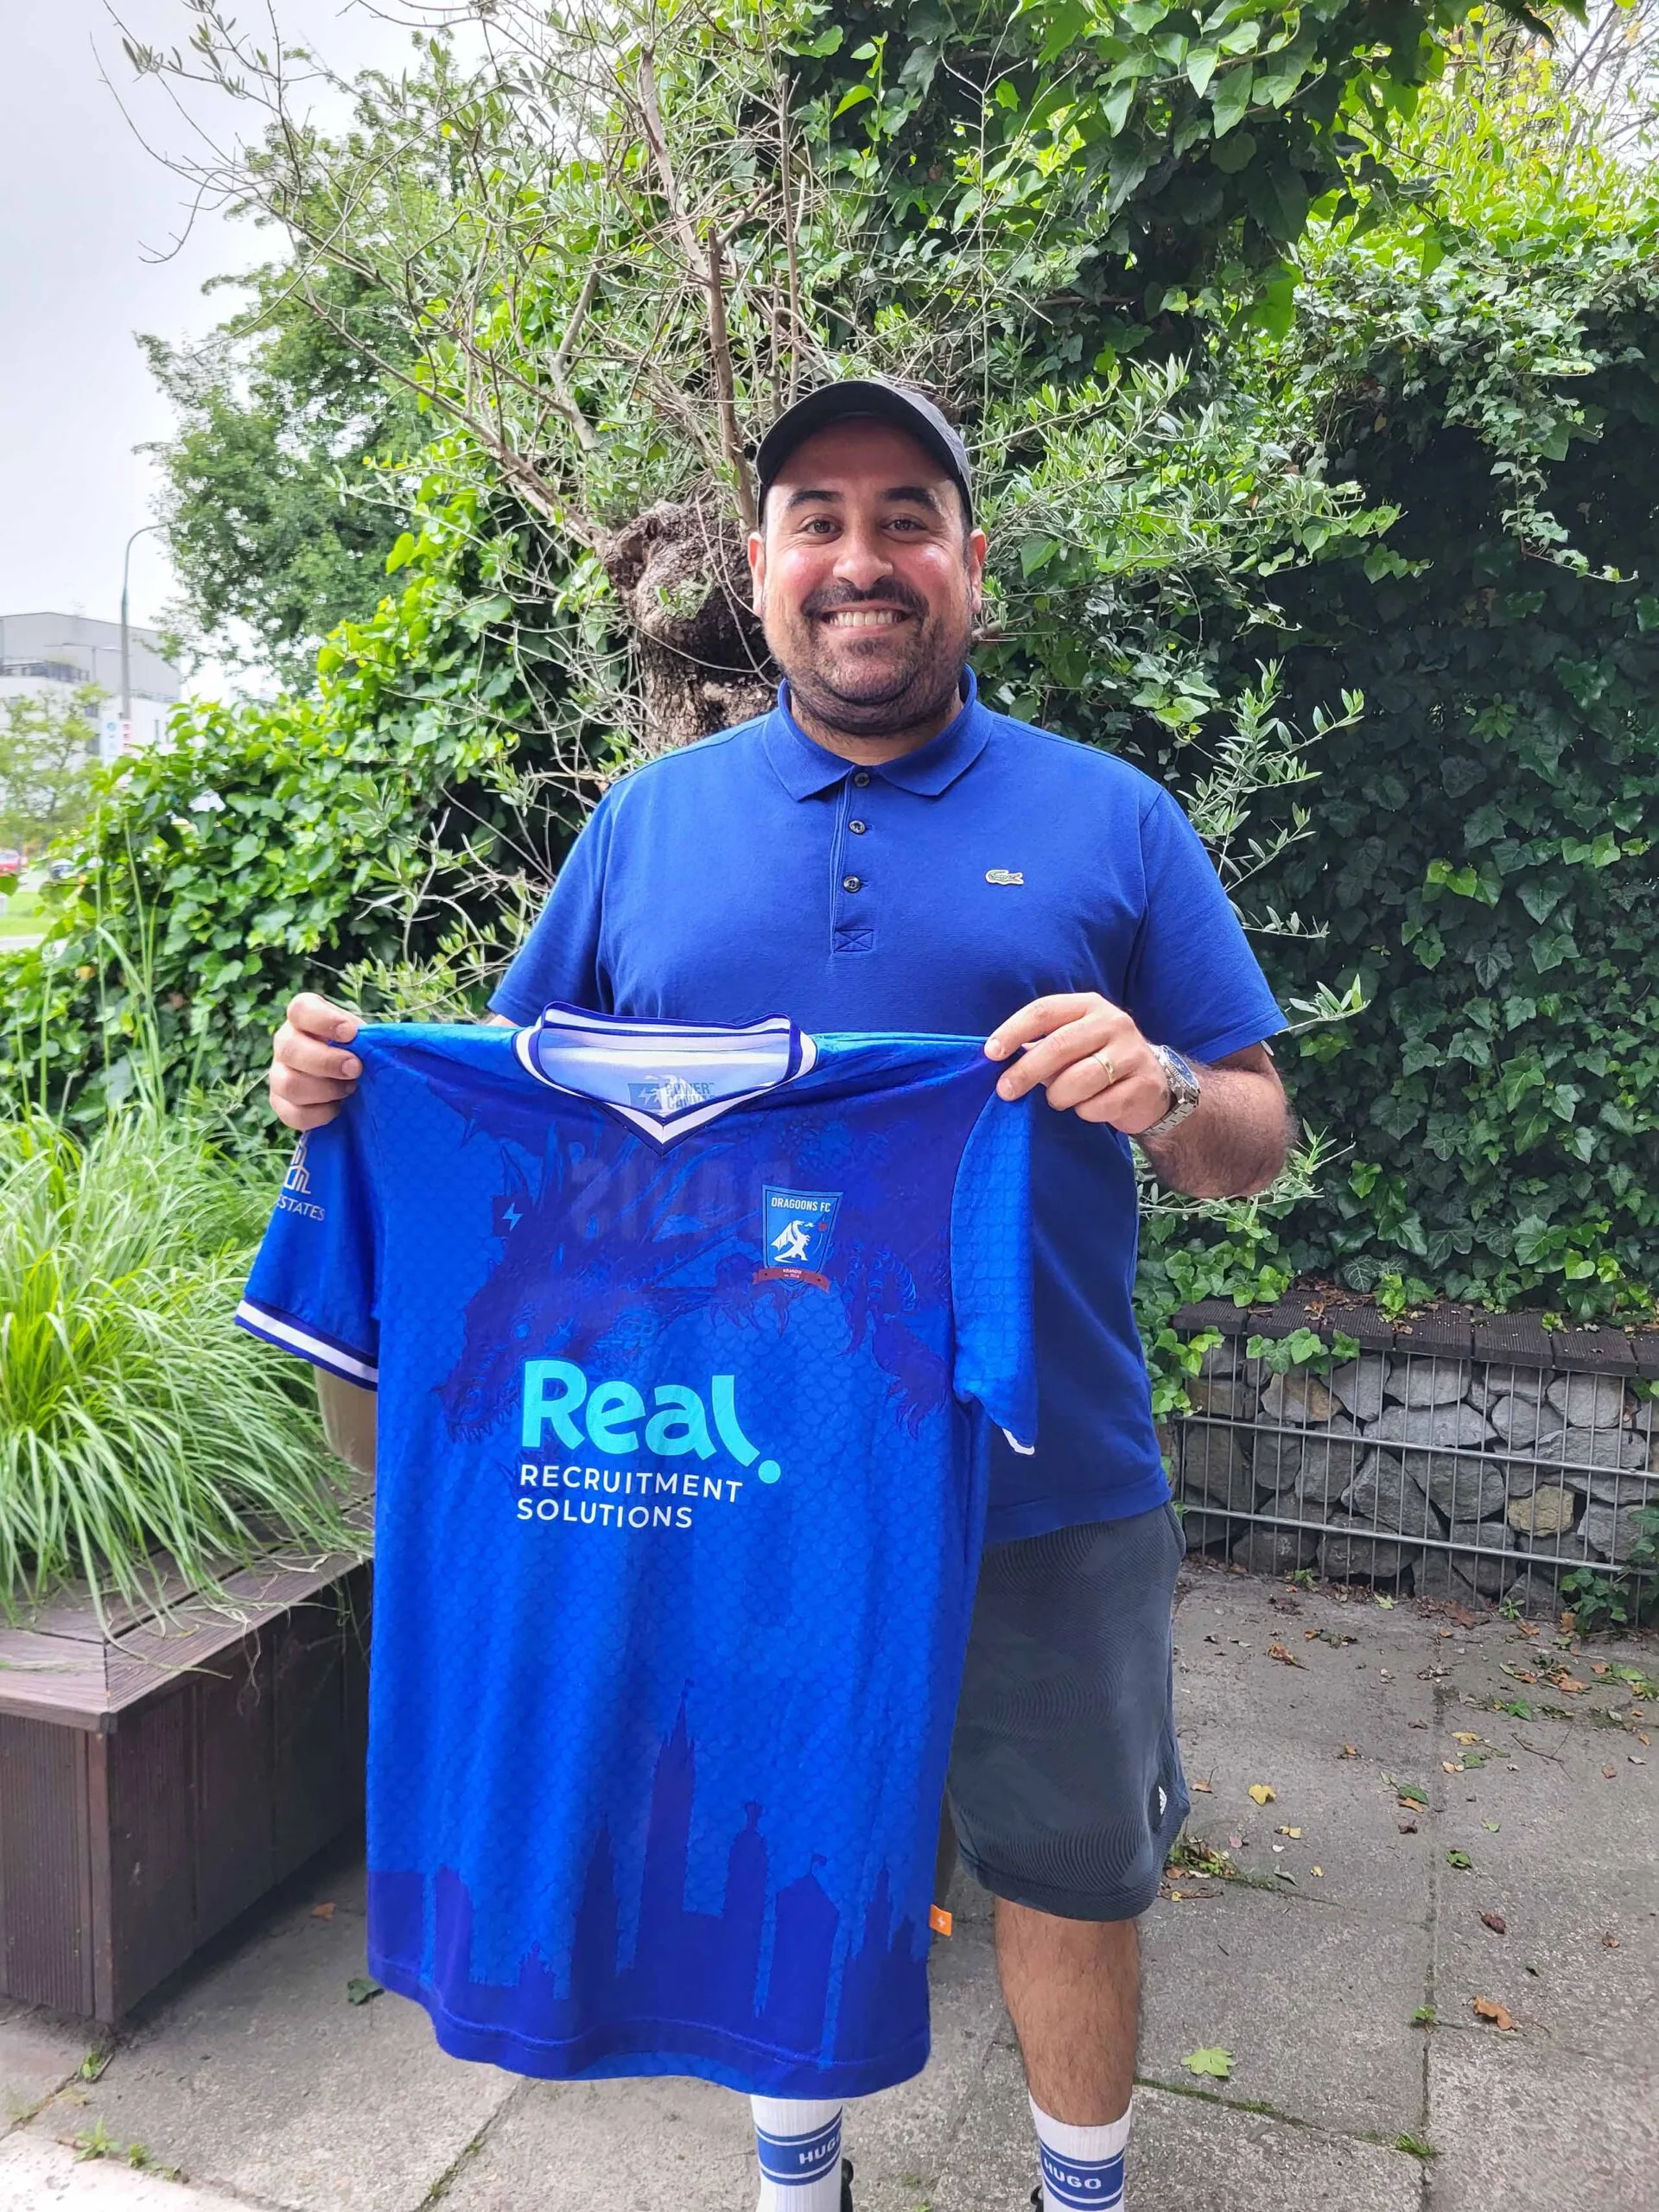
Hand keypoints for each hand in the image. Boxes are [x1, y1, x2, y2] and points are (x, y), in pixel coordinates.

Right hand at [269, 993, 362, 1130]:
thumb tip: (373, 1044)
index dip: (323, 1021)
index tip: (350, 1033)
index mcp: (303, 1017)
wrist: (350, 1081)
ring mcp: (278, 1074)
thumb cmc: (357, 1050)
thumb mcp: (364, 1037)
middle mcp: (285, 1042)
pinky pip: (293, 1113)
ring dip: (325, 1090)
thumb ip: (367, 1037)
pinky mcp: (281, 1104)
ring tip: (350, 1089)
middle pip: (289, 1048)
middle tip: (356, 1069)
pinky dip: (320, 1114)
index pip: (300, 1010)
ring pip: (289, 1084)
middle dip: (326, 1061)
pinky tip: (338, 1108)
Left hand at [984, 992, 1170, 1133]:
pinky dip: (1085, 1112)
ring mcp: (1132, 1052)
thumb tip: (999, 1061)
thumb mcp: (1073, 1043)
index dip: (1014, 1031)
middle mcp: (1113, 1022)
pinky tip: (1089, 1107)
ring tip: (1058, 1099)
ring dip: (1058, 1096)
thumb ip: (1041, 1046)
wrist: (1153, 1086)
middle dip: (1026, 1071)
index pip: (1044, 1011)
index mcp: (1088, 1006)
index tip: (991, 1053)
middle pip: (1059, 1045)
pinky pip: (1098, 1105)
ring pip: (1079, 1079)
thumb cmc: (1097, 1060)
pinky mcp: (1144, 1084)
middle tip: (1006, 1090)